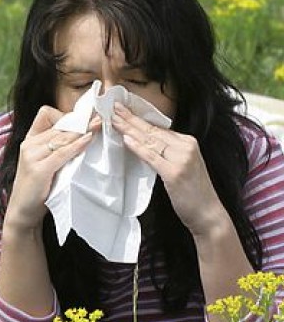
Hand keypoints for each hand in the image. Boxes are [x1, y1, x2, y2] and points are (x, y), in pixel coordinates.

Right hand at [4, 106, 94, 232]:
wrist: (23, 211)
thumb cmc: (37, 188)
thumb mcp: (44, 162)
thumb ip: (56, 148)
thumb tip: (82, 134)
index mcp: (29, 140)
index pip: (45, 114)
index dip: (64, 115)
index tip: (82, 121)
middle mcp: (28, 145)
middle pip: (58, 124)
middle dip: (80, 121)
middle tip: (99, 117)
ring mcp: (31, 156)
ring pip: (61, 136)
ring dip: (82, 131)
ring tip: (97, 126)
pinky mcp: (38, 170)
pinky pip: (62, 153)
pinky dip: (77, 145)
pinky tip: (88, 140)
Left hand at [112, 102, 224, 236]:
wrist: (208, 214)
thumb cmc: (192, 192)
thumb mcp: (180, 165)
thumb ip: (166, 152)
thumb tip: (143, 141)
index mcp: (188, 142)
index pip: (158, 128)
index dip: (139, 119)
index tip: (123, 110)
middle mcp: (186, 146)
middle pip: (152, 130)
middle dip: (131, 118)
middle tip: (114, 107)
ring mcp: (181, 158)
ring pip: (150, 140)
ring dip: (130, 129)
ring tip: (114, 119)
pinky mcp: (174, 172)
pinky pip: (152, 156)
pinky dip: (138, 147)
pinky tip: (126, 139)